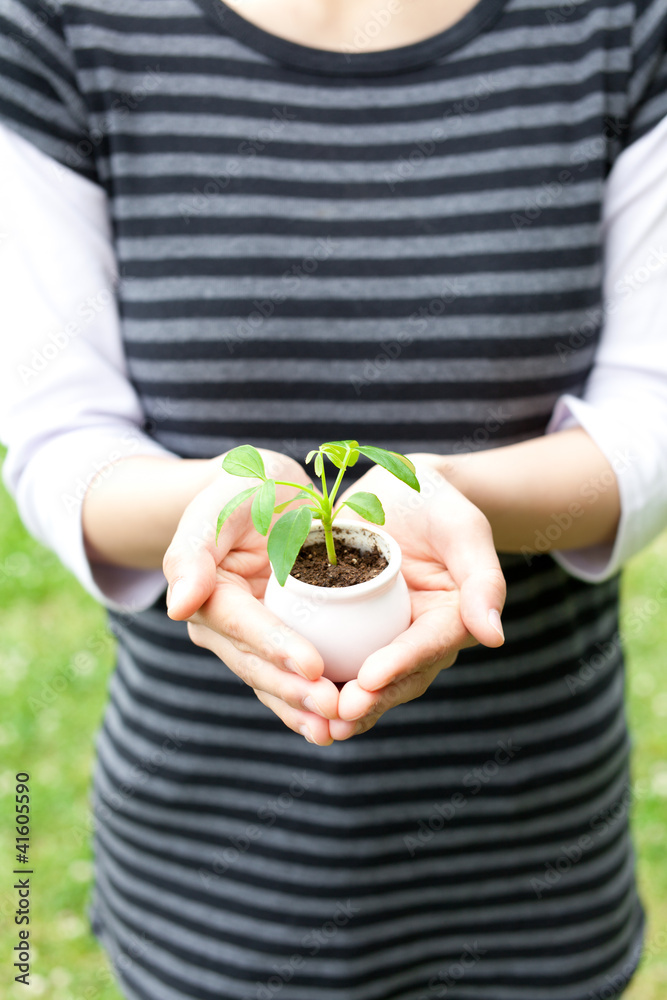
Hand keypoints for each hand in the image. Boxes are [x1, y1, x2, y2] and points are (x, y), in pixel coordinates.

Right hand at [163, 450, 338, 745]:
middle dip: (293, 689)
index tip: (313, 665)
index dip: (276, 646)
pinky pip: (288, 680)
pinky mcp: (275, 646)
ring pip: (272, 682)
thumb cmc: (243, 491)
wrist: (266, 495)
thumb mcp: (220, 503)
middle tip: (334, 705)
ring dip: (302, 708)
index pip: (241, 624)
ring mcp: (248, 640)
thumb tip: (178, 607)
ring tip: (337, 727)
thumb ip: (195, 550)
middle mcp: (222, 625)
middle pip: (256, 664)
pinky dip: (308, 705)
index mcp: (206, 591)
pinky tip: (337, 725)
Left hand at [329, 456, 505, 739]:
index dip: (399, 663)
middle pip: (398, 678)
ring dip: (343, 705)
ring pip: (367, 683)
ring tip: (316, 722)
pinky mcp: (352, 633)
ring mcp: (383, 639)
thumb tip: (493, 637)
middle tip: (339, 713)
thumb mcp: (464, 529)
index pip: (427, 646)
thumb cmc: (438, 505)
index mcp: (451, 619)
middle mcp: (418, 638)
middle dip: (370, 699)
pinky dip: (317, 682)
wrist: (399, 493)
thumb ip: (482, 579)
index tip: (369, 679)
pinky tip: (291, 695)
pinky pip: (337, 661)